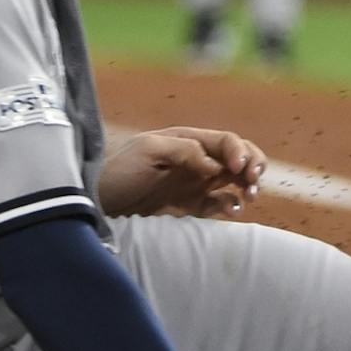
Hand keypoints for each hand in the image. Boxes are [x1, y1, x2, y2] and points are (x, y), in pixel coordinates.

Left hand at [98, 126, 267, 218]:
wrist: (96, 203)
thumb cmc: (119, 172)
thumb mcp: (148, 151)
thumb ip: (185, 151)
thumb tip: (216, 165)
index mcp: (188, 140)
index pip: (226, 141)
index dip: (240, 152)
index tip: (241, 169)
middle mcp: (196, 159)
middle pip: (238, 156)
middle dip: (253, 165)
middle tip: (254, 181)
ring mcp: (194, 183)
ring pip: (234, 179)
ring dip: (248, 185)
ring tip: (250, 197)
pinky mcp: (190, 206)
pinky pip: (219, 203)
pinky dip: (231, 205)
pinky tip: (233, 210)